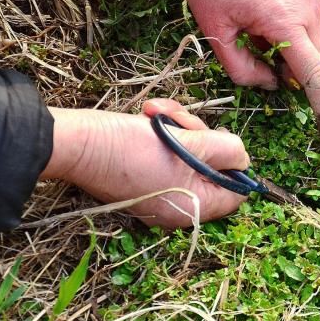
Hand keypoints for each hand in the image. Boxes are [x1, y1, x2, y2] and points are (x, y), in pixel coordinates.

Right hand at [42, 100, 247, 227]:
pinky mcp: (145, 173)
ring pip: (190, 151)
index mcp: (192, 207)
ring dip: (178, 126)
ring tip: (155, 113)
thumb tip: (245, 159)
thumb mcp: (187, 145)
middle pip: (213, 166)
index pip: (235, 194)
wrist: (74, 142)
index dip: (235, 166)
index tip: (222, 142)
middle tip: (181, 121)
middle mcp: (178, 205)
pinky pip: (168, 151)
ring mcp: (160, 189)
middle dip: (199, 135)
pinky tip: (148, 114)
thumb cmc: (128, 149)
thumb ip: (225, 151)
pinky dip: (162, 131)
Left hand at [147, 0, 319, 148]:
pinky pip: (313, 19)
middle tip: (257, 55)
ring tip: (257, 26)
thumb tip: (271, 85)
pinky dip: (296, 29)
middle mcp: (311, 7)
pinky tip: (265, 12)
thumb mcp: (216, 31)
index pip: (318, 80)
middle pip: (316, 62)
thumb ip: (244, 70)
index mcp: (287, 22)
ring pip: (316, 42)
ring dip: (295, 50)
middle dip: (295, 74)